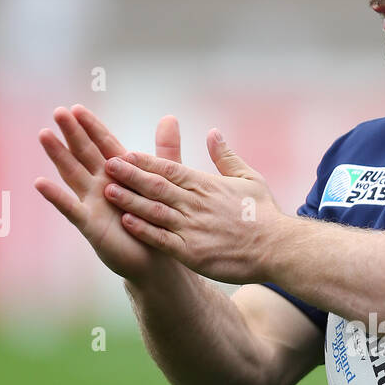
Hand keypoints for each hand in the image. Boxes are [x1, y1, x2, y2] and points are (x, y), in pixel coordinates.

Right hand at [35, 106, 185, 286]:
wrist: (159, 259)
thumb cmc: (160, 220)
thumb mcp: (166, 180)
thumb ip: (165, 150)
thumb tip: (169, 116)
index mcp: (120, 173)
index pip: (103, 144)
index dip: (90, 126)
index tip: (77, 107)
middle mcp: (102, 185)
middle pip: (84, 154)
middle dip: (72, 133)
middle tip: (58, 112)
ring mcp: (93, 203)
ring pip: (73, 174)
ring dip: (59, 155)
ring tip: (44, 135)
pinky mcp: (90, 225)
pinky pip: (71, 208)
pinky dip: (56, 196)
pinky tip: (41, 183)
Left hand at [100, 132, 285, 282]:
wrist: (278, 248)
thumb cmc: (265, 214)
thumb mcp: (249, 178)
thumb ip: (226, 156)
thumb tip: (213, 132)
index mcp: (206, 185)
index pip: (169, 168)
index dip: (144, 161)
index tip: (123, 153)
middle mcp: (196, 204)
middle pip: (156, 186)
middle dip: (129, 175)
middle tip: (105, 165)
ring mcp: (193, 228)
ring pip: (154, 210)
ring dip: (129, 200)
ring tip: (106, 191)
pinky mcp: (193, 252)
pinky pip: (162, 239)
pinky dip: (144, 230)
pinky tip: (126, 222)